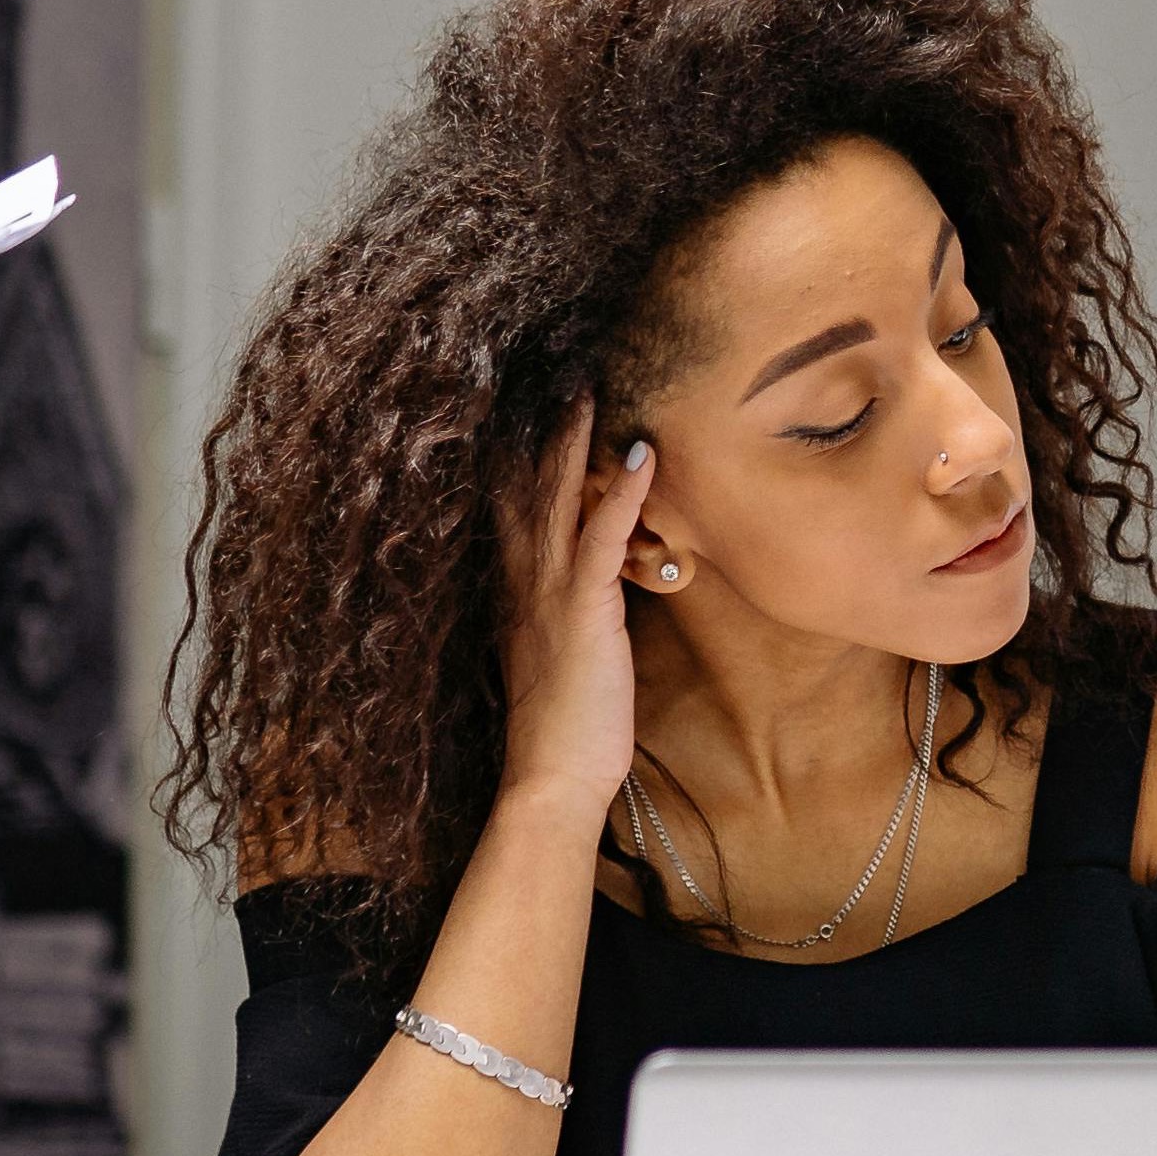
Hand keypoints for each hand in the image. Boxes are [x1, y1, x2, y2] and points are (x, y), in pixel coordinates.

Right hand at [491, 405, 654, 826]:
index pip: (513, 510)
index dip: (518, 460)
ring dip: (576, 442)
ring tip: (589, 387)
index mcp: (516, 593)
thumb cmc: (564, 729)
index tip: (525, 411)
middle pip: (526, 489)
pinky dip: (623, 495)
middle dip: (538, 432)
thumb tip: (589, 590)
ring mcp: (551, 594)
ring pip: (559, 500)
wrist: (551, 781)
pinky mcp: (584, 611)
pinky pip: (602, 539)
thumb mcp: (561, 658)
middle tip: (552, 374)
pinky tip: (643, 455)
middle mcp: (524, 583)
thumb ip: (567, 616)